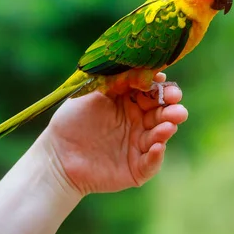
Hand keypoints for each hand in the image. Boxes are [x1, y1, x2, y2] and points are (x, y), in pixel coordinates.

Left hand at [40, 73, 187, 196]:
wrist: (56, 155)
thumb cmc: (72, 120)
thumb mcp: (92, 92)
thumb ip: (116, 80)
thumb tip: (141, 65)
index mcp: (130, 102)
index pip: (153, 93)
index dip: (161, 89)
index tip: (164, 84)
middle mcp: (138, 122)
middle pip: (162, 113)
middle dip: (172, 109)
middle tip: (176, 106)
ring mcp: (138, 146)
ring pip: (160, 136)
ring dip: (167, 129)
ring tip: (168, 126)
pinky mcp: (136, 168)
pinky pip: (150, 163)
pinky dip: (156, 157)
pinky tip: (157, 147)